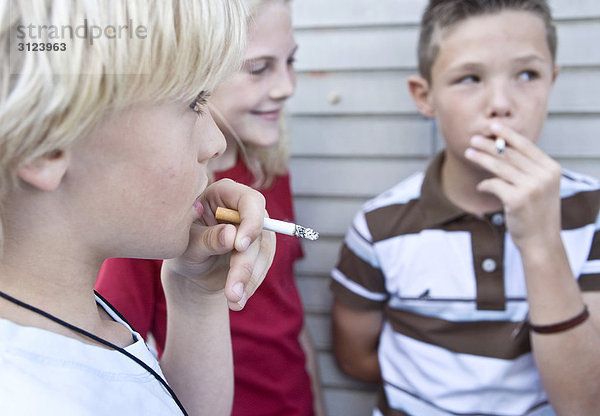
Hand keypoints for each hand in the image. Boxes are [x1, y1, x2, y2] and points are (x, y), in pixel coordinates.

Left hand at [163, 179, 275, 309]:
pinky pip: (264, 265)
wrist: (190, 273)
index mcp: (223, 194)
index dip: (251, 221)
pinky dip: (251, 284)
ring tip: (233, 300)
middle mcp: (244, 208)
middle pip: (259, 230)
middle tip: (232, 290)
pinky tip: (238, 299)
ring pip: (264, 251)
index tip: (240, 246)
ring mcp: (255, 228)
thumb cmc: (183, 251)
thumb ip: (207, 239)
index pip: (249, 200)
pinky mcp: (261, 248)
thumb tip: (230, 235)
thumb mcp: (188, 246)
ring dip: (250, 278)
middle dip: (246, 263)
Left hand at [464, 123, 562, 248]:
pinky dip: (485, 185)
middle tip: (474, 138)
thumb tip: (501, 148)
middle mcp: (544, 176)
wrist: (541, 241)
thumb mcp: (539, 186)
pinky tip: (480, 187)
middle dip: (490, 145)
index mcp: (551, 169)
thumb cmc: (536, 212)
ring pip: (499, 167)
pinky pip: (494, 184)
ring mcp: (532, 187)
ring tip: (468, 152)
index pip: (526, 146)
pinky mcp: (517, 200)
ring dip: (481, 158)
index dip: (508, 135)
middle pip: (510, 154)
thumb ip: (527, 168)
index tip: (493, 126)